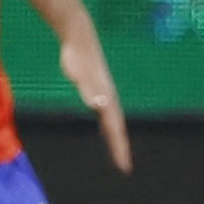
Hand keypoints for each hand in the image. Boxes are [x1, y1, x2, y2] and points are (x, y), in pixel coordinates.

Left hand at [59, 29, 130, 172]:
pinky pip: (104, 112)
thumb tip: (99, 105)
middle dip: (120, 147)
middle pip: (117, 128)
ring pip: (112, 120)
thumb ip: (90, 91)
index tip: (124, 166)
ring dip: (115, 136)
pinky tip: (103, 126)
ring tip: (118, 151)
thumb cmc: (78, 57)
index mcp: (107, 98)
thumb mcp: (81, 75)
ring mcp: (103, 93)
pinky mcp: (95, 88)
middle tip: (124, 166)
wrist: (79, 37)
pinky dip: (106, 124)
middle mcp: (108, 97)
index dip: (120, 148)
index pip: (116, 129)